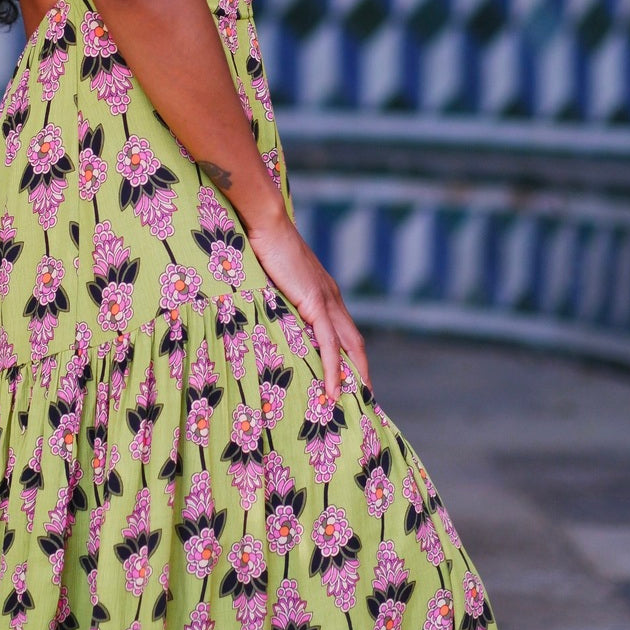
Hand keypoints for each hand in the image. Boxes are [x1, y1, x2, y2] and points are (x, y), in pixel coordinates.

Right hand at [246, 213, 370, 400]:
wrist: (268, 224)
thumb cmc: (266, 246)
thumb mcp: (277, 279)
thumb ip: (281, 298)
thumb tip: (271, 313)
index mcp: (326, 293)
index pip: (346, 332)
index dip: (352, 357)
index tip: (352, 380)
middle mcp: (333, 299)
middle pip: (356, 344)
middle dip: (362, 373)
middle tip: (363, 401)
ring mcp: (327, 300)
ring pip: (349, 347)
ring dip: (354, 377)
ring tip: (354, 405)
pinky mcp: (316, 303)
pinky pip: (329, 344)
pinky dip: (333, 369)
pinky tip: (333, 390)